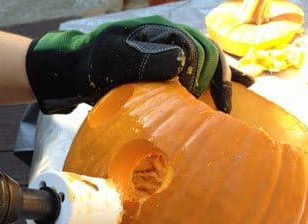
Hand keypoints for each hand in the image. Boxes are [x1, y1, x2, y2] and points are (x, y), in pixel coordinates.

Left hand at [26, 15, 251, 113]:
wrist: (77, 72)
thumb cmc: (93, 65)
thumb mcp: (115, 59)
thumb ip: (144, 59)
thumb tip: (181, 61)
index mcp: (162, 31)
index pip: (197, 50)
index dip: (200, 75)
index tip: (192, 98)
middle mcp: (171, 40)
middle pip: (208, 56)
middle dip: (212, 82)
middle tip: (207, 108)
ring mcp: (170, 54)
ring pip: (208, 64)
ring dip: (218, 84)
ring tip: (224, 107)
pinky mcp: (167, 71)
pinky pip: (198, 72)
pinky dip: (216, 81)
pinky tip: (230, 95)